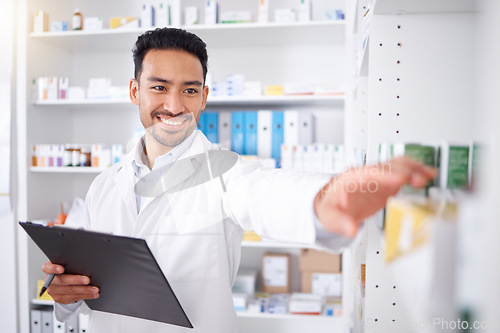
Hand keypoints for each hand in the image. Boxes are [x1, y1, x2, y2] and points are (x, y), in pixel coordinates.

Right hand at [41, 262, 98, 303]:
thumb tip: (86, 263)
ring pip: (70, 290)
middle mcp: (49, 281)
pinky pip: (74, 297)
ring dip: (85, 290)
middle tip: (87, 280)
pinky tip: (93, 294)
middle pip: (62, 281)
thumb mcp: (67, 264)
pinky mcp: (59, 299)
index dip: (53, 268)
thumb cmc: (67, 270)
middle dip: (76, 280)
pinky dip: (86, 295)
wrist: (64, 282)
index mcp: (49, 269)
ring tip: (95, 289)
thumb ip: (72, 263)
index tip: (62, 268)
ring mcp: (53, 291)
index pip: (47, 268)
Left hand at [314, 156, 436, 237]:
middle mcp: (367, 173)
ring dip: (413, 169)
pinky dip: (416, 172)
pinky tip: (428, 175)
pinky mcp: (388, 181)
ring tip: (428, 176)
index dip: (385, 174)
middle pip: (387, 166)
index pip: (369, 173)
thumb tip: (351, 230)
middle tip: (418, 179)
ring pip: (398, 165)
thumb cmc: (332, 206)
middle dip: (403, 171)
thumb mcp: (329, 216)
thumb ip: (339, 222)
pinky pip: (404, 172)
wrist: (335, 203)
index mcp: (351, 177)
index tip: (399, 178)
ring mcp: (379, 176)